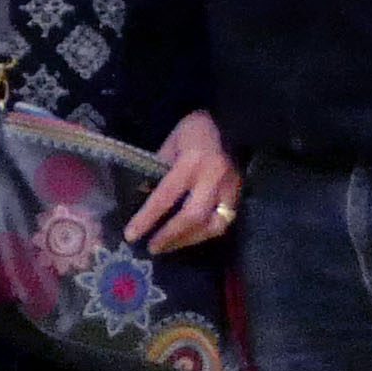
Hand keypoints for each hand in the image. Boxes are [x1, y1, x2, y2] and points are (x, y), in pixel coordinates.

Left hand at [129, 111, 241, 253]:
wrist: (232, 122)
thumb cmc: (195, 130)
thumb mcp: (170, 143)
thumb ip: (158, 169)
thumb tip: (142, 196)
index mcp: (192, 162)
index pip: (166, 196)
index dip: (147, 218)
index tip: (131, 235)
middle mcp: (213, 178)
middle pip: (192, 217)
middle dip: (170, 236)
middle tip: (152, 248)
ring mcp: (230, 188)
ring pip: (213, 225)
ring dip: (188, 240)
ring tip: (168, 246)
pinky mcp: (239, 195)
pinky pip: (224, 222)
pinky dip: (204, 233)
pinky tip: (189, 237)